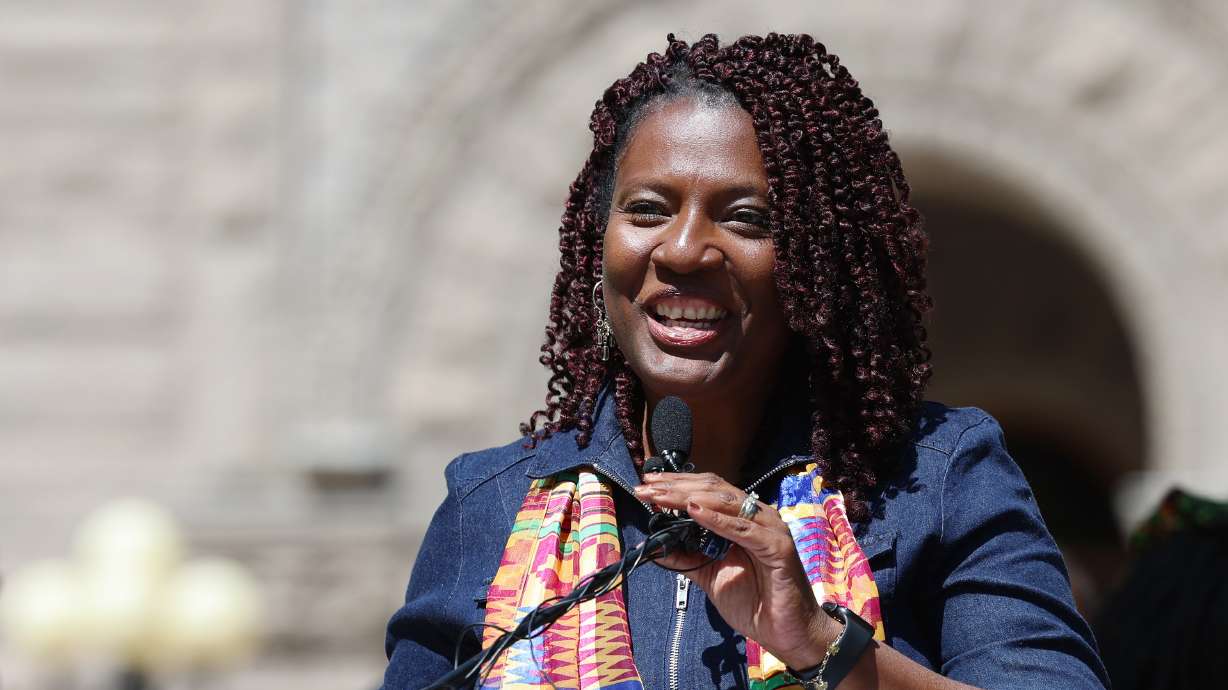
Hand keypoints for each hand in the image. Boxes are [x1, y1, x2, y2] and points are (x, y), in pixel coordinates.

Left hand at [633, 472, 839, 669]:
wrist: (787, 633)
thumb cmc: (755, 603)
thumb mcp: (709, 575)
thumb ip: (686, 557)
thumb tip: (655, 545)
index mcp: (742, 520)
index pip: (707, 490)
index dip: (677, 483)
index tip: (648, 483)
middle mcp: (757, 517)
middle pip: (713, 489)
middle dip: (675, 486)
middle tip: (646, 486)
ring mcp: (770, 528)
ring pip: (726, 502)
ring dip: (689, 496)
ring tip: (661, 495)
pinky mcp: (778, 548)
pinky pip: (744, 529)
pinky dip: (718, 519)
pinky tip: (694, 510)